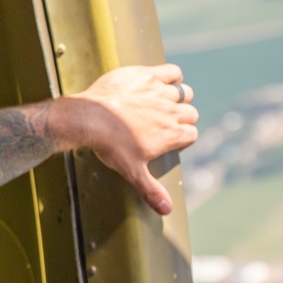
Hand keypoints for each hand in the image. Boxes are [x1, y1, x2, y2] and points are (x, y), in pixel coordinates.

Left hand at [53, 64, 198, 214]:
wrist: (90, 118)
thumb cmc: (110, 145)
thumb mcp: (132, 171)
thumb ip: (152, 190)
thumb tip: (167, 210)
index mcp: (172, 135)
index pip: (192, 134)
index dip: (182, 136)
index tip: (169, 138)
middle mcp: (172, 112)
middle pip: (190, 113)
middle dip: (180, 117)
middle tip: (161, 122)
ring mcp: (161, 92)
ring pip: (183, 92)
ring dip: (177, 97)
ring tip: (161, 102)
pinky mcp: (148, 76)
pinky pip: (172, 71)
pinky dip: (172, 75)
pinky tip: (162, 81)